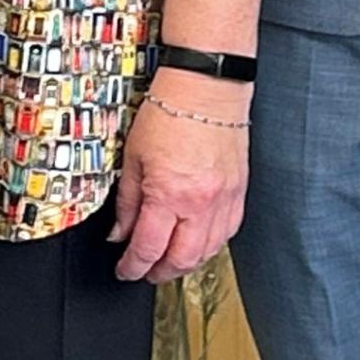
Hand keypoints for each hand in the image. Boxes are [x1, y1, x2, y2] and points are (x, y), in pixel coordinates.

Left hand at [112, 70, 249, 281]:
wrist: (206, 86)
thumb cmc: (170, 111)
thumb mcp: (134, 157)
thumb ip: (127, 202)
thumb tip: (120, 233)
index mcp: (170, 194)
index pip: (148, 248)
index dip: (132, 267)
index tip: (125, 270)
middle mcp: (201, 203)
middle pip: (181, 260)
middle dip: (159, 273)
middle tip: (145, 271)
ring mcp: (224, 199)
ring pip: (207, 252)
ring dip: (186, 263)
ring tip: (169, 261)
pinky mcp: (239, 191)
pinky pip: (228, 233)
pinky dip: (211, 245)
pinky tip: (198, 242)